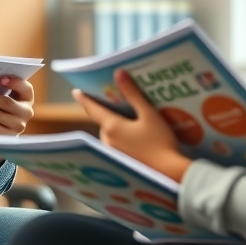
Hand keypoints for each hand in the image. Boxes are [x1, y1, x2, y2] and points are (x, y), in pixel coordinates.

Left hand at [0, 75, 34, 171]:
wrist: (5, 126)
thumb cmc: (3, 102)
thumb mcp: (8, 93)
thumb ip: (0, 85)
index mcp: (27, 98)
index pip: (25, 88)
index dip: (14, 83)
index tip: (0, 78)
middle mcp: (26, 113)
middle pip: (7, 103)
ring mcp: (16, 127)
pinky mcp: (3, 136)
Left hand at [76, 69, 192, 181]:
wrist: (169, 173)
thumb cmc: (160, 141)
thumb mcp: (148, 114)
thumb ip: (133, 93)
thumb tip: (119, 73)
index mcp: (112, 127)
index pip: (93, 109)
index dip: (85, 99)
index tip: (76, 92)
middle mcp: (107, 141)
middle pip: (103, 122)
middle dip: (107, 113)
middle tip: (116, 104)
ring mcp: (113, 154)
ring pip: (109, 134)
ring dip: (115, 126)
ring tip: (129, 120)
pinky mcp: (120, 163)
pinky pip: (115, 145)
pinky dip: (120, 138)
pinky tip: (134, 138)